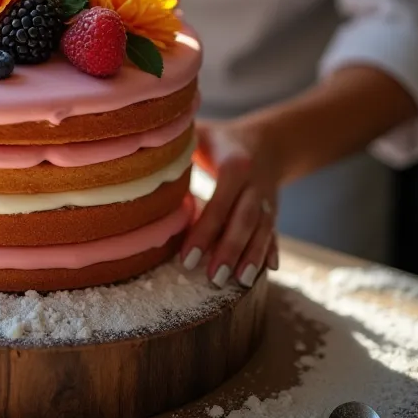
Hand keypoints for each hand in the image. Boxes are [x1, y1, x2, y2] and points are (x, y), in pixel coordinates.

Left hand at [180, 119, 280, 288]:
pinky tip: (269, 270)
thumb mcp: (203, 134)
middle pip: (245, 220)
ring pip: (263, 230)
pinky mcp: (273, 212)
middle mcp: (255, 184)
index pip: (220, 202)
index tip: (187, 258)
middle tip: (214, 279)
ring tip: (242, 283)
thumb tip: (144, 150)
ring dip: (253, 256)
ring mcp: (267, 200)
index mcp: (235, 165)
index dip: (205, 230)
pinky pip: (274, 232)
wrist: (267, 142)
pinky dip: (271, 250)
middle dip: (231, 250)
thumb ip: (179, 143)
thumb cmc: (221, 140)